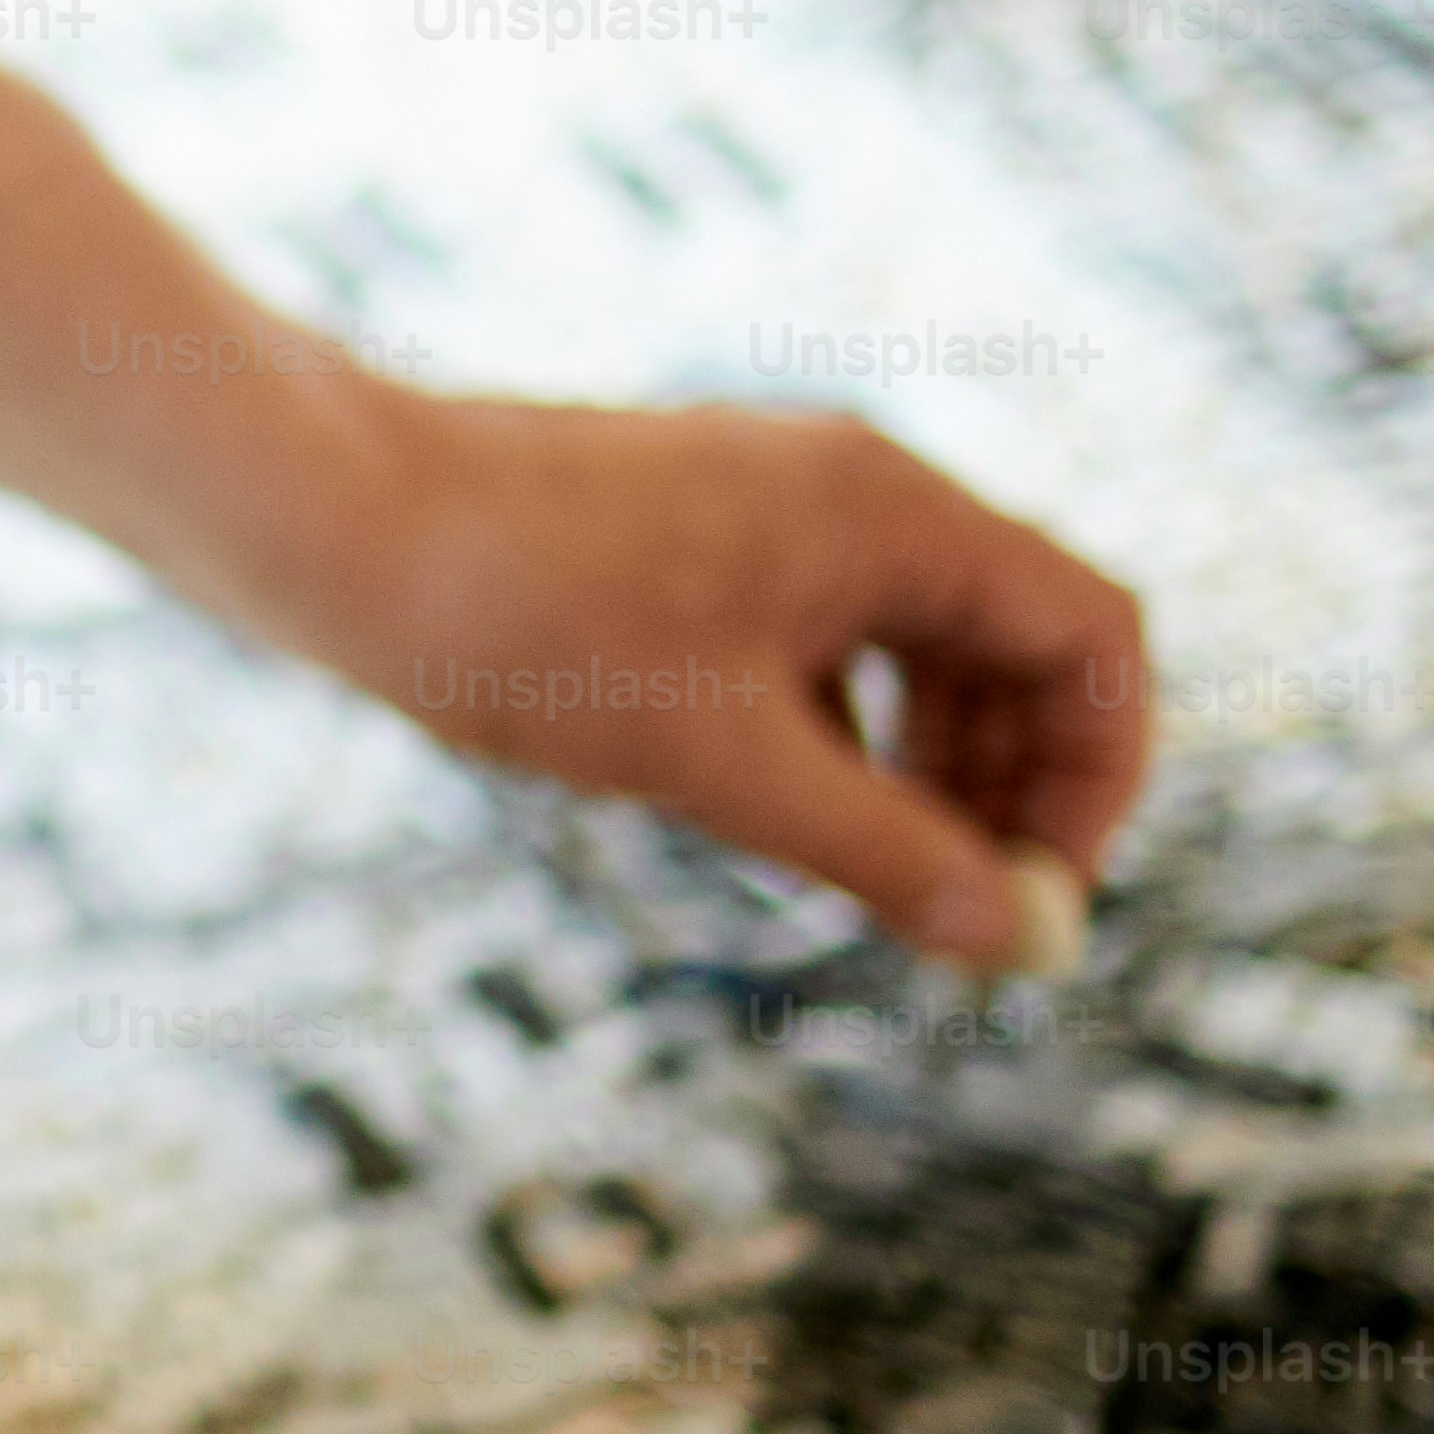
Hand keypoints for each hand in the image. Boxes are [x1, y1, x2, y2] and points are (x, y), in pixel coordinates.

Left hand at [287, 387, 1148, 966]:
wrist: (333, 522)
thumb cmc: (526, 623)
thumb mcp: (723, 763)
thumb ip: (882, 851)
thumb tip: (1010, 940)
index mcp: (894, 514)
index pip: (1092, 633)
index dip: (1100, 772)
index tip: (1041, 896)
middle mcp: (854, 493)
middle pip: (1015, 646)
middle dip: (1010, 786)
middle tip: (963, 920)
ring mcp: (775, 510)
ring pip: (916, 652)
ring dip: (926, 771)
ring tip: (876, 884)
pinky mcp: (701, 542)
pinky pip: (824, 646)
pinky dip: (836, 736)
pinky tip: (779, 820)